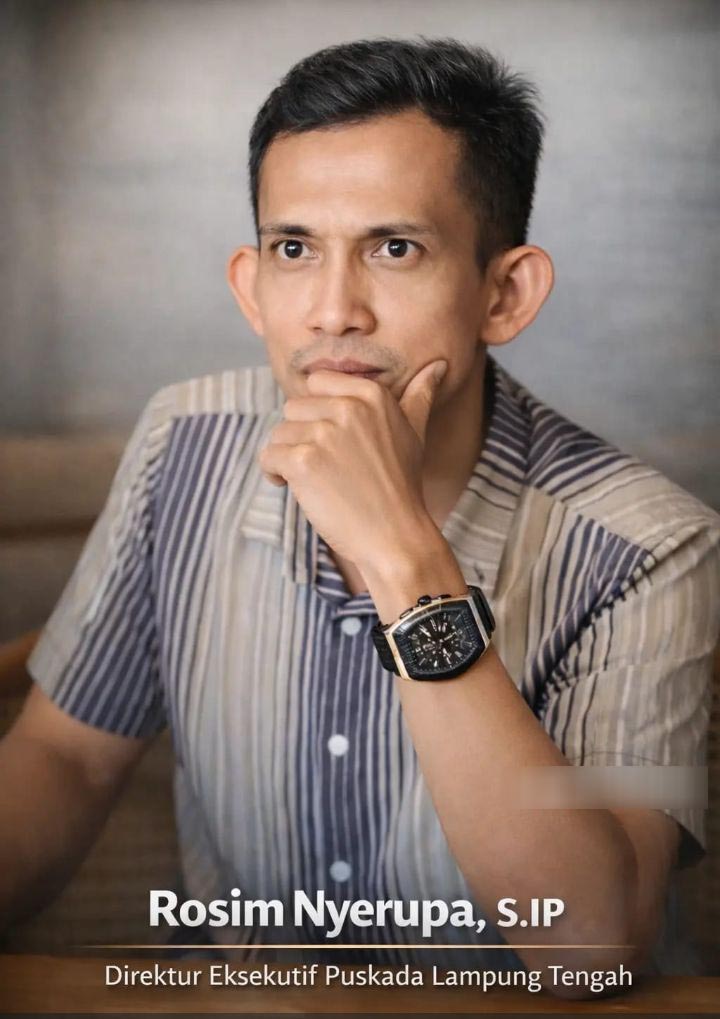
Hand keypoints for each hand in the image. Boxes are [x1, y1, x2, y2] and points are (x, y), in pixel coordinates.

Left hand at [258, 360, 447, 572]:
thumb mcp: (415, 433)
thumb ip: (419, 395)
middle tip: (327, 467)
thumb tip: (438, 365)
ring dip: (288, 458)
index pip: (317, 383)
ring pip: (279, 434)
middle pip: (293, 408)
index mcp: (371, 394)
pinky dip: (274, 474)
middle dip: (301, 437)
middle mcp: (348, 407)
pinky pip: (268, 457)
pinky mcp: (303, 461)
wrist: (395, 537)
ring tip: (316, 481)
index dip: (318, 413)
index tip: (333, 440)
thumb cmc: (402, 487)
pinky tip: (295, 488)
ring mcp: (324, 434)